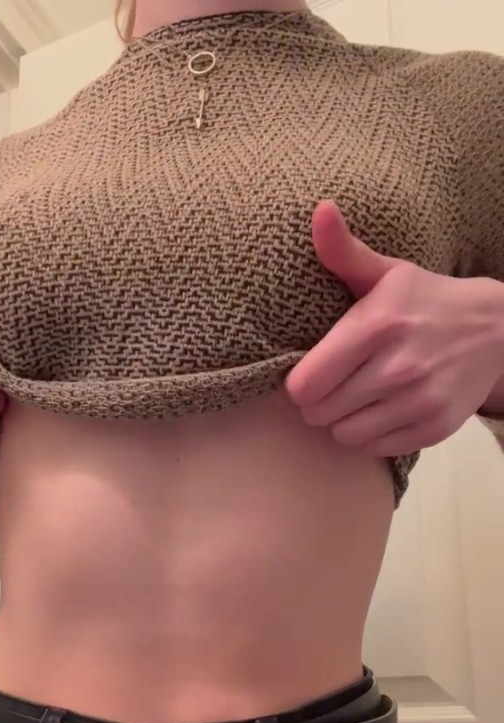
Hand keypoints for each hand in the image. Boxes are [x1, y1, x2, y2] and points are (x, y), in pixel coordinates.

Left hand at [286, 201, 503, 455]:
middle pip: (320, 413)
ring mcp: (419, 401)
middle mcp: (398, 367)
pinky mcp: (433, 427)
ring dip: (343, 422)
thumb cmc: (424, 301)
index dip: (301, 384)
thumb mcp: (386, 272)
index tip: (313, 373)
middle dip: (320, 403)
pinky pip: (375, 448)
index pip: (305, 385)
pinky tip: (381, 411)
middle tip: (335, 386)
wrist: (493, 330)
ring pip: (344, 435)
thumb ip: (344, 251)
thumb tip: (319, 210)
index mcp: (377, 326)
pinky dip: (371, 435)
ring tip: (357, 399)